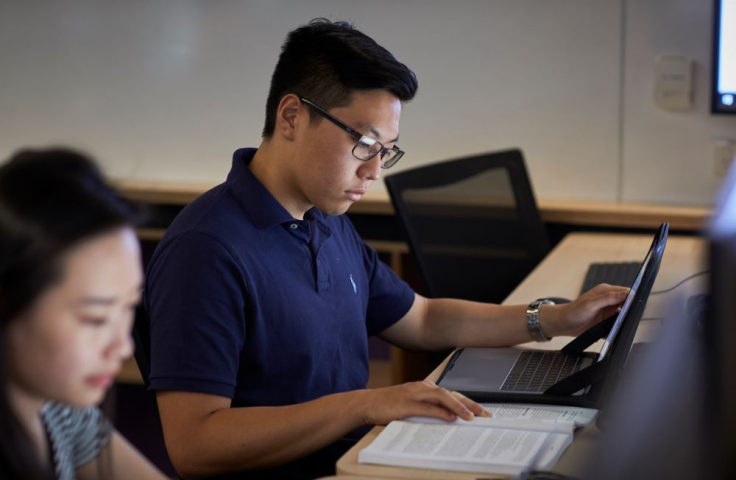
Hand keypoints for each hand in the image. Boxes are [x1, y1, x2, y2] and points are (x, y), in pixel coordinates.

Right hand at [359, 380, 490, 425]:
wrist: (367, 403)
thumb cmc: (389, 405)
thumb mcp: (413, 405)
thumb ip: (430, 409)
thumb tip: (449, 418)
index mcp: (425, 387)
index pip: (451, 394)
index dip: (468, 402)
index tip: (482, 412)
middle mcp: (422, 387)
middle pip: (451, 393)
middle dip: (470, 404)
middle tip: (484, 414)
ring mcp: (415, 394)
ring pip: (442, 397)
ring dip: (458, 406)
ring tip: (471, 417)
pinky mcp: (407, 403)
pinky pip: (428, 407)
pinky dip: (441, 412)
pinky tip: (451, 417)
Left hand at [543, 283, 628, 336]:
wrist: (563, 324)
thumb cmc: (573, 312)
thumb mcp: (591, 304)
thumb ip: (608, 298)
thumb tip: (627, 293)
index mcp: (606, 291)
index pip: (626, 292)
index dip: (634, 298)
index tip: (639, 305)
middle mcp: (608, 300)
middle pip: (628, 304)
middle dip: (631, 311)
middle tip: (632, 318)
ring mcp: (608, 311)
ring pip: (624, 316)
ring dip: (625, 321)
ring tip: (623, 326)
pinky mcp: (606, 321)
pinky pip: (617, 325)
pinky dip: (618, 329)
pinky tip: (616, 332)